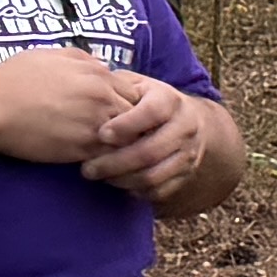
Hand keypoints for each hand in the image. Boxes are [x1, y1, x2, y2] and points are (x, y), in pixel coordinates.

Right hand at [0, 48, 145, 165]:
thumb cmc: (13, 79)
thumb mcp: (49, 56)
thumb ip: (82, 58)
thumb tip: (103, 64)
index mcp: (97, 74)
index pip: (135, 93)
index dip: (131, 104)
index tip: (121, 113)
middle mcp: (102, 98)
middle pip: (138, 116)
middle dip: (134, 126)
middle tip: (126, 135)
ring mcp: (94, 125)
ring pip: (129, 138)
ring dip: (125, 144)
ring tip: (116, 150)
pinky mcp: (82, 149)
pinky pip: (111, 157)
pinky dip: (111, 160)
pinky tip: (102, 161)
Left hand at [76, 72, 234, 204]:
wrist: (190, 120)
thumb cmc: (148, 100)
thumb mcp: (136, 85)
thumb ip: (116, 87)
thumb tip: (87, 92)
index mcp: (171, 100)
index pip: (153, 112)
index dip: (126, 125)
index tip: (101, 134)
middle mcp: (185, 127)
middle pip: (150, 151)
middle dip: (115, 162)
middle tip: (87, 168)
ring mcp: (188, 154)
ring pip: (154, 175)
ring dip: (122, 180)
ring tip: (98, 176)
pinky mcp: (186, 175)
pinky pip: (159, 191)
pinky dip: (135, 191)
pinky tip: (117, 182)